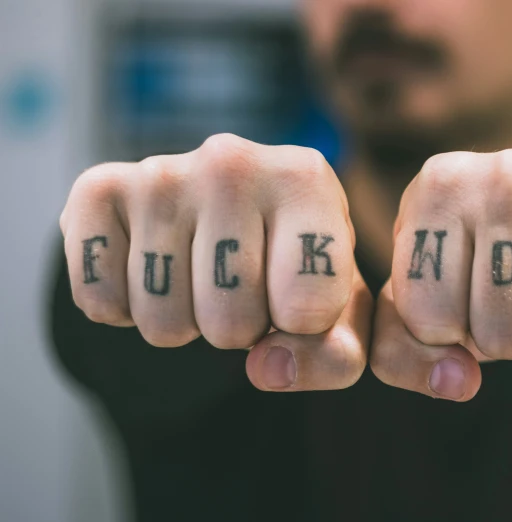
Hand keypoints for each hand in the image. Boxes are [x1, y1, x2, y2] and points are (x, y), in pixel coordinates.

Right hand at [60, 134, 370, 391]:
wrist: (228, 216)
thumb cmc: (293, 267)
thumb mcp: (338, 312)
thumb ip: (336, 356)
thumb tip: (267, 368)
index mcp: (306, 180)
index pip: (308, 306)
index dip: (303, 328)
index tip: (301, 297)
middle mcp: (233, 162)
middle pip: (230, 324)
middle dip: (238, 330)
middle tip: (243, 287)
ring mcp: (161, 173)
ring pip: (162, 322)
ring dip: (182, 323)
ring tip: (199, 276)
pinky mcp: (98, 189)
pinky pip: (99, 299)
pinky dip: (121, 310)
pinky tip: (149, 270)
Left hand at [370, 150, 511, 400]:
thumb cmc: (473, 262)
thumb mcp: (417, 298)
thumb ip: (401, 352)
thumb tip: (460, 382)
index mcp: (438, 189)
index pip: (429, 320)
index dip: (448, 328)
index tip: (462, 290)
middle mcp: (505, 176)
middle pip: (504, 336)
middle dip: (508, 338)